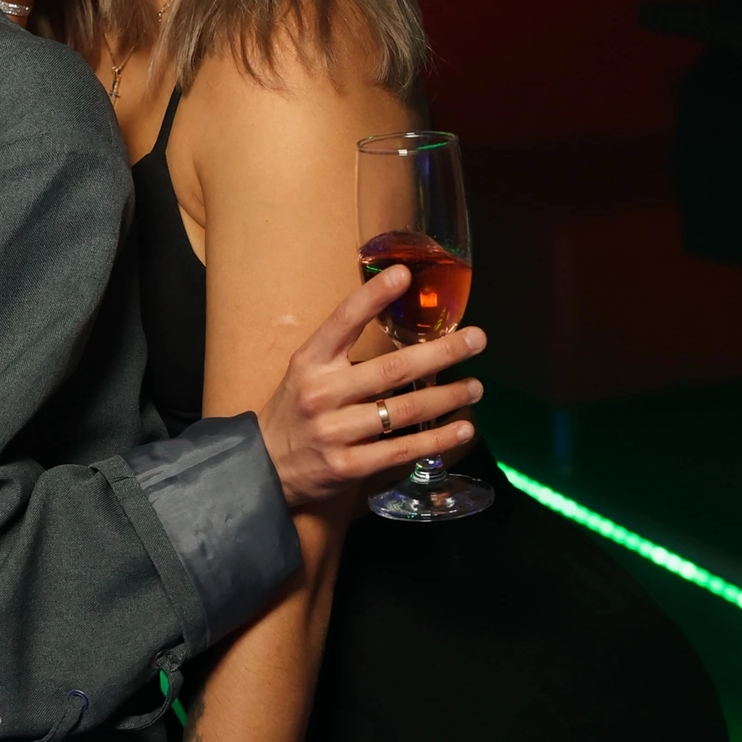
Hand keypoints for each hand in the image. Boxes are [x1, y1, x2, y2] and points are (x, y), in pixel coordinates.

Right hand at [258, 267, 484, 507]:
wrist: (265, 466)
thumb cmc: (296, 410)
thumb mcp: (307, 371)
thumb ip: (344, 352)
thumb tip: (404, 329)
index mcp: (310, 362)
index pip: (342, 322)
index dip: (372, 297)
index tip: (404, 275)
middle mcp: (322, 394)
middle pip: (391, 369)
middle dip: (441, 352)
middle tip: (476, 339)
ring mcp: (334, 432)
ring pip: (404, 411)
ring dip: (448, 397)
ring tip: (475, 387)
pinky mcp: (347, 467)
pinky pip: (401, 450)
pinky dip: (437, 439)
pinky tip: (462, 429)